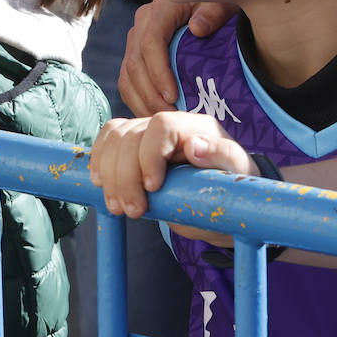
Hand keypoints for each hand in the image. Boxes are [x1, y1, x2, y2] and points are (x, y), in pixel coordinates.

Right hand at [88, 111, 255, 217]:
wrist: (222, 199)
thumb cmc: (233, 186)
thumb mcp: (236, 174)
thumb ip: (223, 156)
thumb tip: (195, 146)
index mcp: (197, 128)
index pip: (163, 125)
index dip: (150, 154)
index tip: (153, 187)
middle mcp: (171, 126)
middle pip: (132, 135)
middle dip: (126, 176)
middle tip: (134, 211)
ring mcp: (149, 133)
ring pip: (115, 138)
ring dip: (110, 175)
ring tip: (119, 207)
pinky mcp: (134, 147)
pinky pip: (108, 141)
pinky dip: (100, 163)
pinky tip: (102, 186)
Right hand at [117, 0, 235, 113]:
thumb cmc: (220, 1)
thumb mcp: (222, 2)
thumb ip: (213, 13)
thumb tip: (197, 29)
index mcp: (163, 6)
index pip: (151, 43)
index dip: (159, 73)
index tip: (172, 97)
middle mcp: (144, 21)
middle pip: (136, 64)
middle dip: (151, 95)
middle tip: (171, 117)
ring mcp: (137, 37)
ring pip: (127, 75)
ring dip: (142, 101)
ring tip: (164, 120)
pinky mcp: (137, 52)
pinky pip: (128, 79)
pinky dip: (138, 100)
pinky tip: (154, 115)